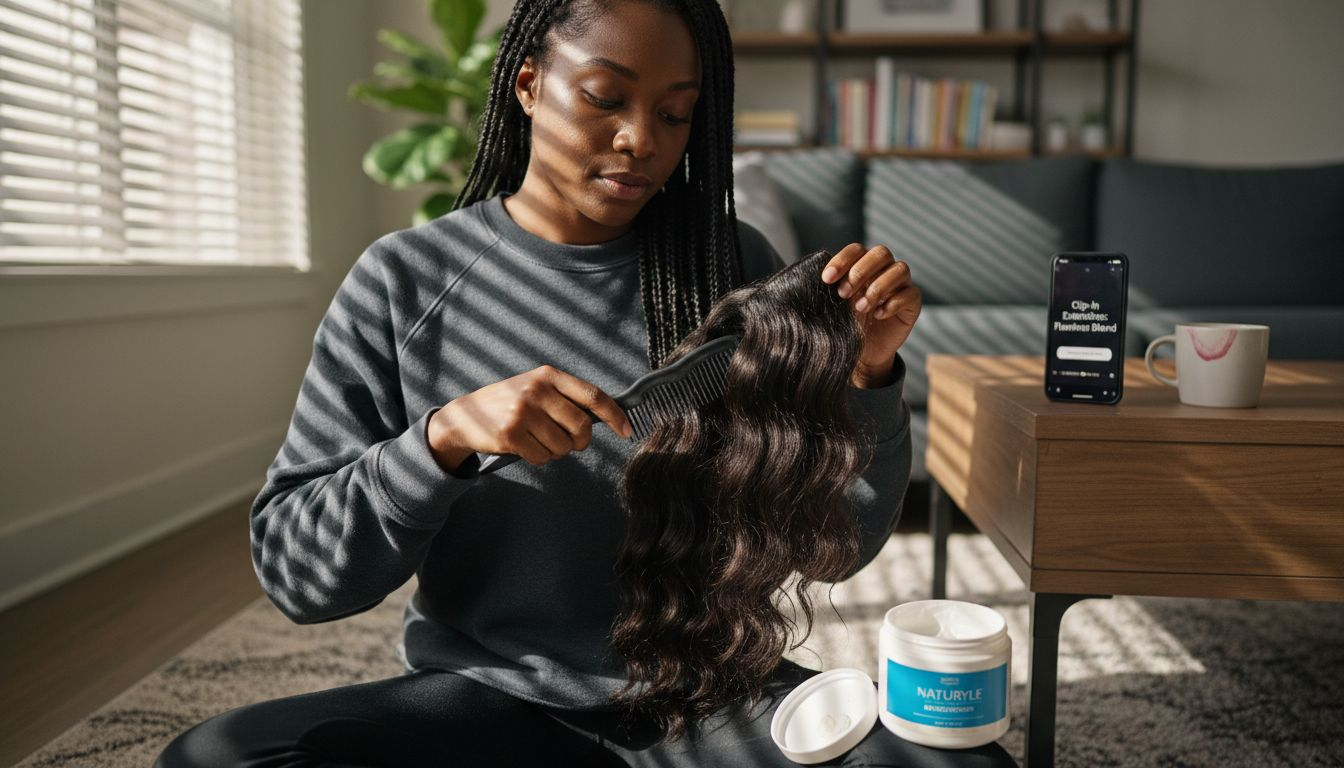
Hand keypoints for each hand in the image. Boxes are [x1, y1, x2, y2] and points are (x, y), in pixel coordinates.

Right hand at [426, 366, 633, 471]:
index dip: (615, 415)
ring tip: (540, 442)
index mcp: (549, 375)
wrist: (466, 416)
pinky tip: (525, 447)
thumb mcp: (536, 388)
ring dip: (557, 452)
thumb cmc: (510, 404)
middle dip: (581, 443)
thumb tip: (606, 416)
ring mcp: (523, 411)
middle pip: (581, 426)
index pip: (593, 395)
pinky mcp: (511, 433)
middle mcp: (537, 390)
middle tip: (571, 444)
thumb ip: (566, 398)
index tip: (627, 431)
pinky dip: (540, 458)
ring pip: (563, 446)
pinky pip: (543, 457)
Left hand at [820, 243, 922, 386]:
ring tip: (861, 308)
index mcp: (863, 264)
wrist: (865, 352)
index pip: (856, 250)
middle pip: (881, 253)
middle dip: (860, 271)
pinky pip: (910, 293)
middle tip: (843, 293)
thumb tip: (813, 279)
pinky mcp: (913, 302)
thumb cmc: (849, 324)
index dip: (842, 260)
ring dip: (877, 287)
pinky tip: (878, 315)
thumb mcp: (835, 306)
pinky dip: (893, 303)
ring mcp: (901, 284)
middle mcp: (885, 269)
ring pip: (900, 269)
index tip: (827, 279)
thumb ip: (830, 290)